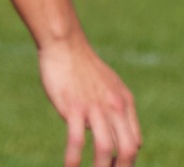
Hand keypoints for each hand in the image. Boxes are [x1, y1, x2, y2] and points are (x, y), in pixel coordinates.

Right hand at [39, 35, 141, 166]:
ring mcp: (94, 108)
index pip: (134, 141)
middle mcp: (114, 107)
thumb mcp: (107, 84)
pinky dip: (74, 158)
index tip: (113, 164)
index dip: (127, 158)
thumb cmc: (81, 64)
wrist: (64, 44)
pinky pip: (77, 139)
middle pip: (128, 148)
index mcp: (125, 102)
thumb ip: (110, 107)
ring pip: (106, 148)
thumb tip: (101, 130)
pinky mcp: (73, 107)